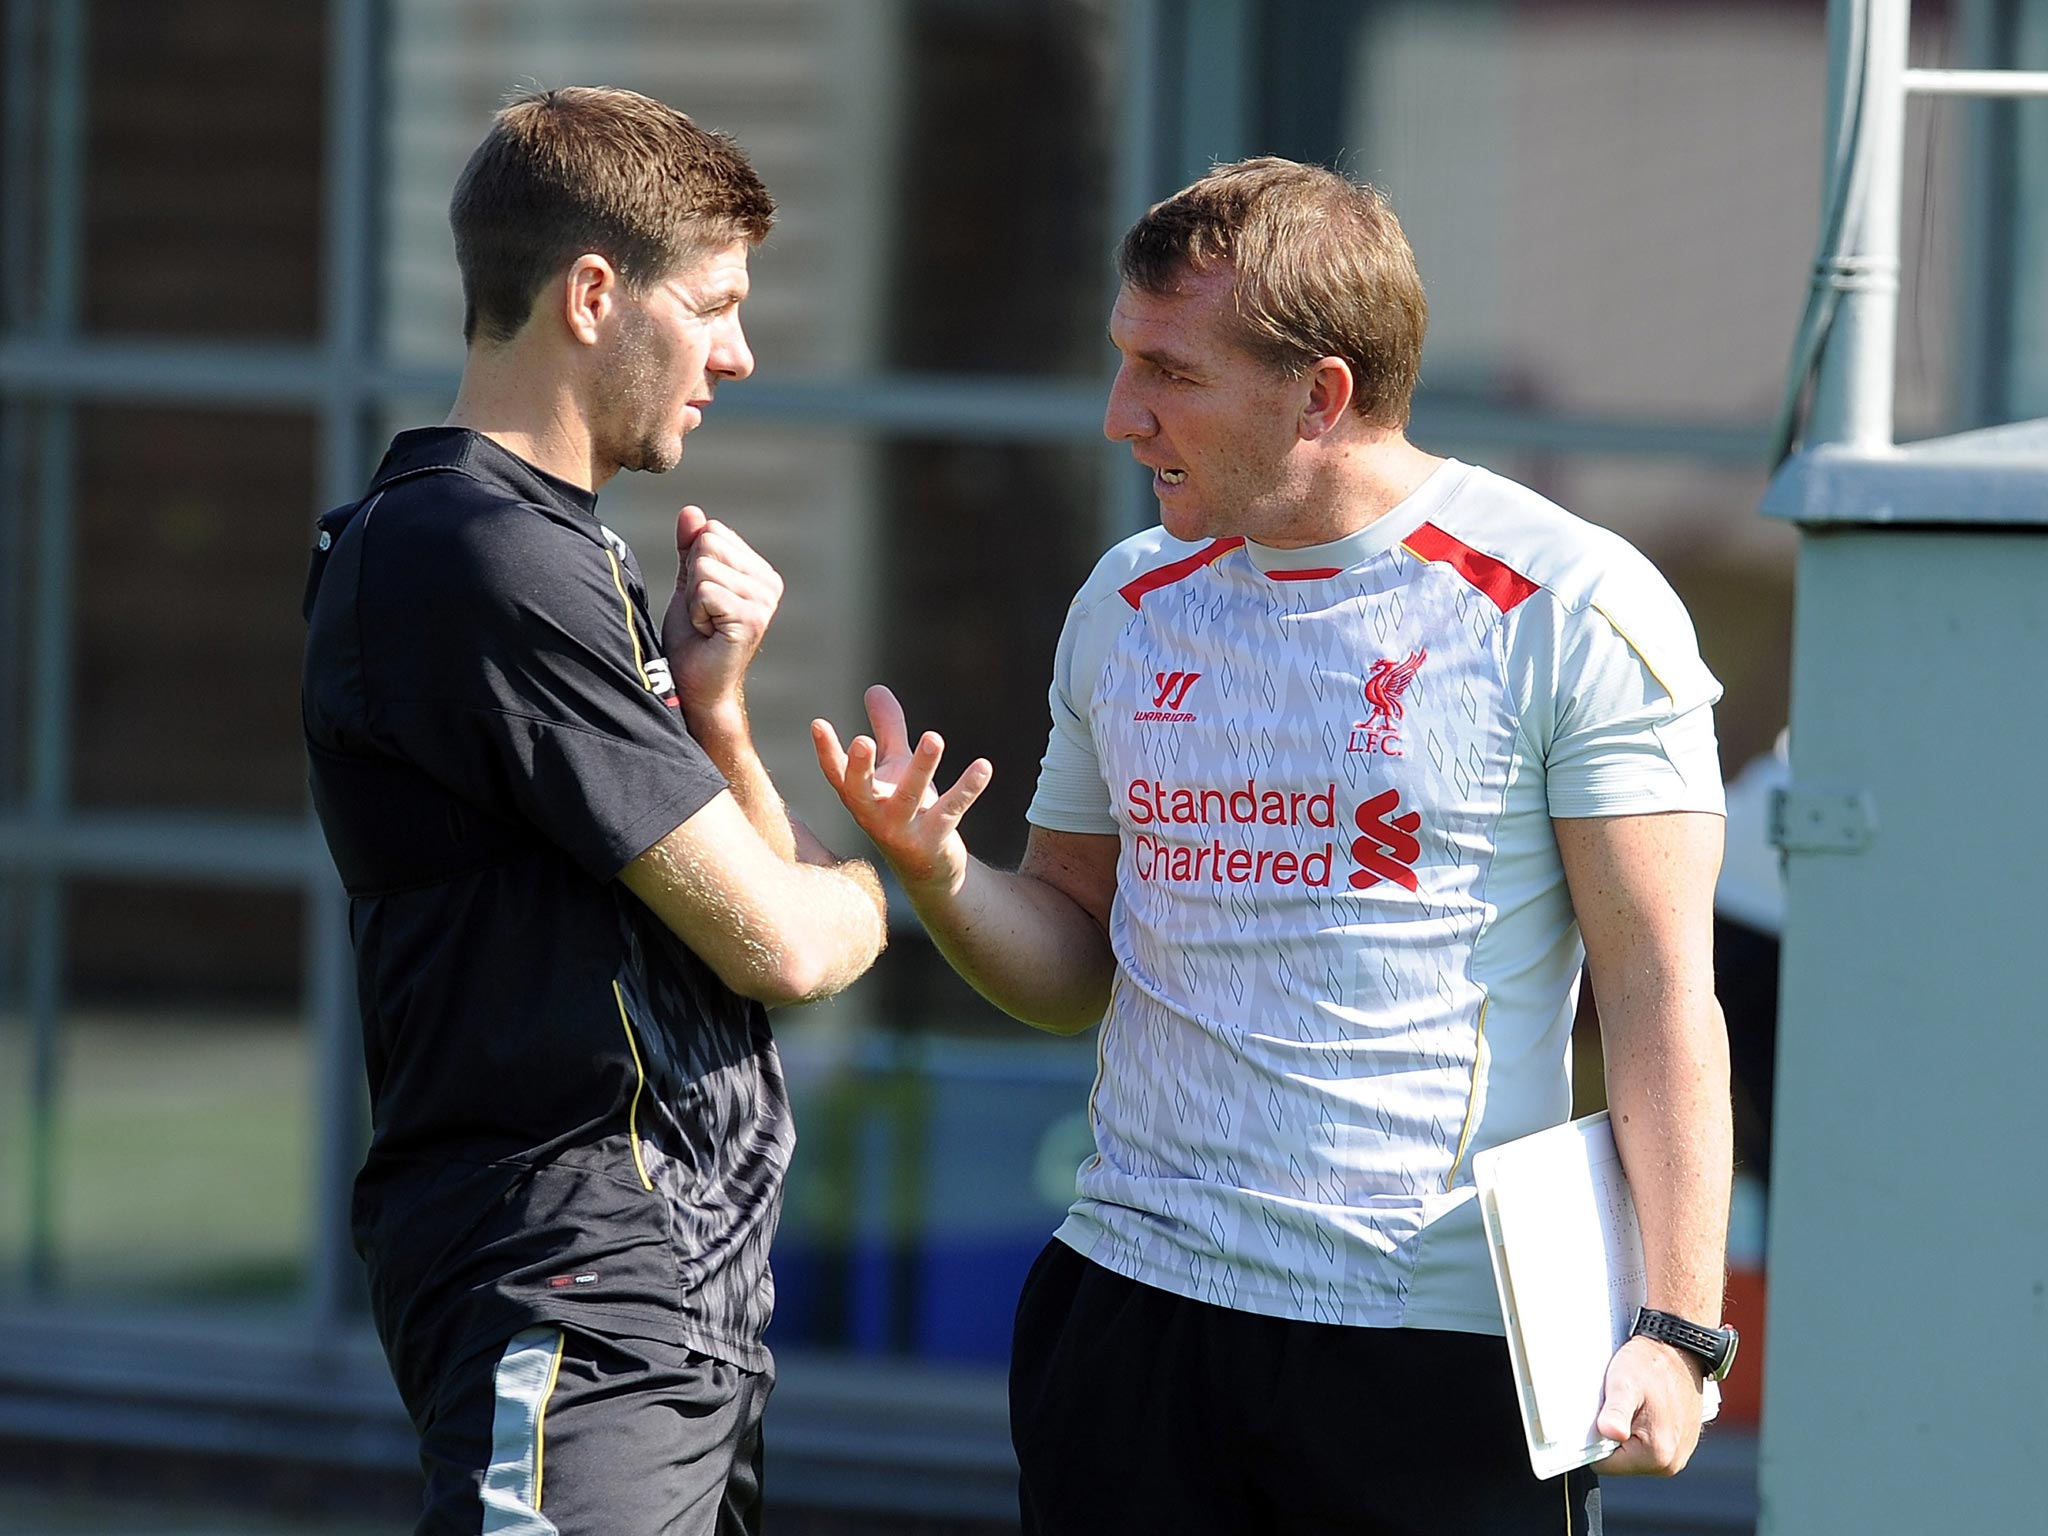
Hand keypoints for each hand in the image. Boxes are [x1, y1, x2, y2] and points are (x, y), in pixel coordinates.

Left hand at [661, 505, 783, 730]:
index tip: (702, 599)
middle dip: (692, 579)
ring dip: (693, 599)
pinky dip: (697, 613)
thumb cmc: (693, 640)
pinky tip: (709, 633)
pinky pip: (706, 591)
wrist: (696, 685)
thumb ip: (690, 548)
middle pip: (708, 544)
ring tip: (707, 624)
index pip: (713, 531)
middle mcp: (768, 583)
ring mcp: (764, 601)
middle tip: (703, 613)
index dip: (694, 565)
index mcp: (759, 572)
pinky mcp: (752, 619)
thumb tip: (692, 511)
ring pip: (704, 567)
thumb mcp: (688, 585)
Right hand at [812, 685, 991, 899]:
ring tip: (933, 737)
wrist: (927, 869)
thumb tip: (875, 688)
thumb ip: (887, 729)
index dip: (825, 751)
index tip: (817, 724)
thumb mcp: (895, 767)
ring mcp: (902, 831)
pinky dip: (967, 789)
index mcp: (860, 797)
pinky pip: (951, 810)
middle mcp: (874, 815)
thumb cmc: (905, 809)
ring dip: (921, 768)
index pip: (837, 774)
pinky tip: (983, 767)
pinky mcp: (933, 840)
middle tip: (861, 741)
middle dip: (860, 768)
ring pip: (910, 797)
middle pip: (861, 792)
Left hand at [1594, 1335, 1705, 1475]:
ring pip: (1632, 1452)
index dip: (1595, 1441)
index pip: (1606, 1465)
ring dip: (1625, 1431)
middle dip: (1611, 1436)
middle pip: (1620, 1461)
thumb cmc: (1652, 1364)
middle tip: (1617, 1405)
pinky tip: (1643, 1407)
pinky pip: (1647, 1444)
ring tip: (1631, 1403)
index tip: (1599, 1416)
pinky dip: (1639, 1428)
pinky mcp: (1680, 1444)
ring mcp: (1678, 1455)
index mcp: (1658, 1455)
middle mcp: (1671, 1462)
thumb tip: (1610, 1432)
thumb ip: (1615, 1411)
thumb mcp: (1625, 1383)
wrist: (1681, 1349)